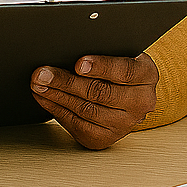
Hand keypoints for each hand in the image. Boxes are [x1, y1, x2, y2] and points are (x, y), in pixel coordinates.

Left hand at [31, 53, 158, 149]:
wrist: (129, 94)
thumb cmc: (119, 68)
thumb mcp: (120, 52)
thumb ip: (103, 50)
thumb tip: (69, 49)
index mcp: (147, 75)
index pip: (124, 71)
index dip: (100, 66)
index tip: (78, 63)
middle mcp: (141, 102)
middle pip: (100, 92)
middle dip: (67, 82)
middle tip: (44, 73)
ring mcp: (124, 124)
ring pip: (86, 110)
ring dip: (57, 96)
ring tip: (39, 85)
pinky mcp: (106, 138)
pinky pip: (78, 125)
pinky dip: (57, 110)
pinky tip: (46, 99)